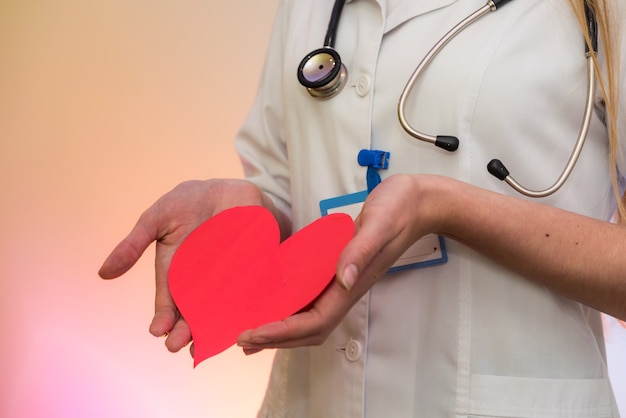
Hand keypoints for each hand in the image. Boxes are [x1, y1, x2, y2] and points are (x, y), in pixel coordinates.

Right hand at [99, 179, 290, 352]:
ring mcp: (226, 280)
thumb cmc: (187, 203)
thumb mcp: (156, 219)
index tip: (158, 331)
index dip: (163, 318)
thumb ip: (134, 245)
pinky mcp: (251, 272)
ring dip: (213, 327)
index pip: (168, 303)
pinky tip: (242, 322)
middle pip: (193, 314)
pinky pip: (248, 293)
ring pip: (219, 310)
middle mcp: (200, 284)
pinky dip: (246, 308)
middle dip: (185, 331)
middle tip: (179, 345)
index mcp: (175, 274)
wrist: (227, 189)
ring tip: (207, 344)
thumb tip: (103, 274)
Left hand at [237, 174, 448, 350]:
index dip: (284, 332)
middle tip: (241, 340)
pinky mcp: (338, 272)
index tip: (254, 333)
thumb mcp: (380, 224)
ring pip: (309, 320)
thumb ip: (360, 251)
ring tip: (250, 336)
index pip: (315, 321)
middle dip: (276, 339)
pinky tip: (271, 306)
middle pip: (309, 330)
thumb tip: (343, 280)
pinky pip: (311, 300)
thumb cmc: (399, 209)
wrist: (416, 203)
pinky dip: (288, 311)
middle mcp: (345, 289)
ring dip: (280, 332)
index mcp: (352, 284)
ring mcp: (342, 283)